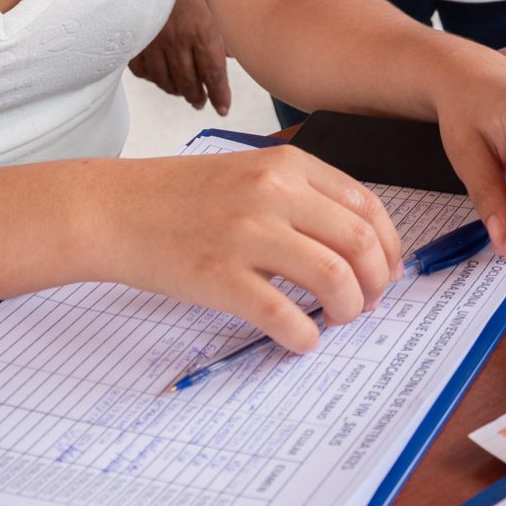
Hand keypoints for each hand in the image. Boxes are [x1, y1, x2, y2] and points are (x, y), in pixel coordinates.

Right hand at [104, 146, 402, 351]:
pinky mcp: (220, 276)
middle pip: (359, 242)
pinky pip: (282, 314)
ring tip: (338, 319)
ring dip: (348, 308)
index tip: (388, 271)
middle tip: (368, 302)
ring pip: (332, 277)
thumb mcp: (251, 172)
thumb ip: (301, 197)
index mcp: (287, 165)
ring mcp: (246, 234)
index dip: (389, 246)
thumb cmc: (182, 196)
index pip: (367, 206)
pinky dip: (304, 336)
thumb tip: (357, 245)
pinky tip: (302, 340)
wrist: (115, 209)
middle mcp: (273, 193)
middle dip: (377, 281)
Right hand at [128, 0, 233, 114]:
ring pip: (165, 82)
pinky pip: (143, 71)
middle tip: (202, 102)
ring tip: (184, 93)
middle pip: (190, 83)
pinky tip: (158, 77)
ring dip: (176, 91)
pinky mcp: (134, 41)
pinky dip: (152, 78)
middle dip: (197, 96)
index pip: (214, 74)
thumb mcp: (212, 0)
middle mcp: (178, 41)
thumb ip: (222, 31)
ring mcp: (154, 42)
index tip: (223, 107)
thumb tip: (230, 55)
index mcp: (203, 31)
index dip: (220, 95)